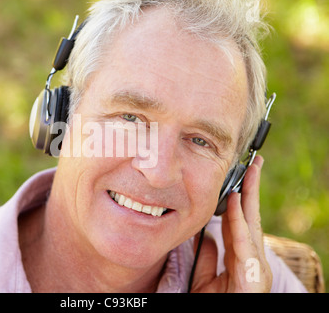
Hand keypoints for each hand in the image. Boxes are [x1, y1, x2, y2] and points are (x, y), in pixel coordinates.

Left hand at [190, 155, 272, 292]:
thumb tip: (207, 236)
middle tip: (254, 162)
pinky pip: (244, 244)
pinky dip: (240, 222)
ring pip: (252, 226)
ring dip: (250, 197)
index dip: (242, 198)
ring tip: (249, 172)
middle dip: (252, 189)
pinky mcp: (253, 279)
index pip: (242, 222)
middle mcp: (252, 261)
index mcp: (241, 259)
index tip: (240, 176)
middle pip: (251, 218)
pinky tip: (237, 202)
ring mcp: (256, 270)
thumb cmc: (210, 303)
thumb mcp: (204, 278)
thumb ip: (208, 257)